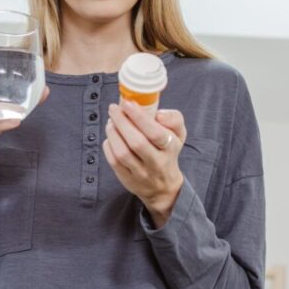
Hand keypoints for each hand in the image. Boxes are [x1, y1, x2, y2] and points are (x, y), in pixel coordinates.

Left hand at [103, 100, 187, 227]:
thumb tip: (159, 114)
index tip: (128, 103)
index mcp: (170, 148)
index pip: (155, 133)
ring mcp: (141, 173)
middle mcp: (156, 163)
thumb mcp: (179, 134)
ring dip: (113, 133)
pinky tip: (110, 136)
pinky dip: (109, 145)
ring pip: (122, 153)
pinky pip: (114, 162)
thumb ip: (174, 119)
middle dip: (122, 122)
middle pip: (137, 142)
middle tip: (114, 108)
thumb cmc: (168, 152)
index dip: (139, 117)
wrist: (164, 186)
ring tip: (111, 121)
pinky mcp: (127, 179)